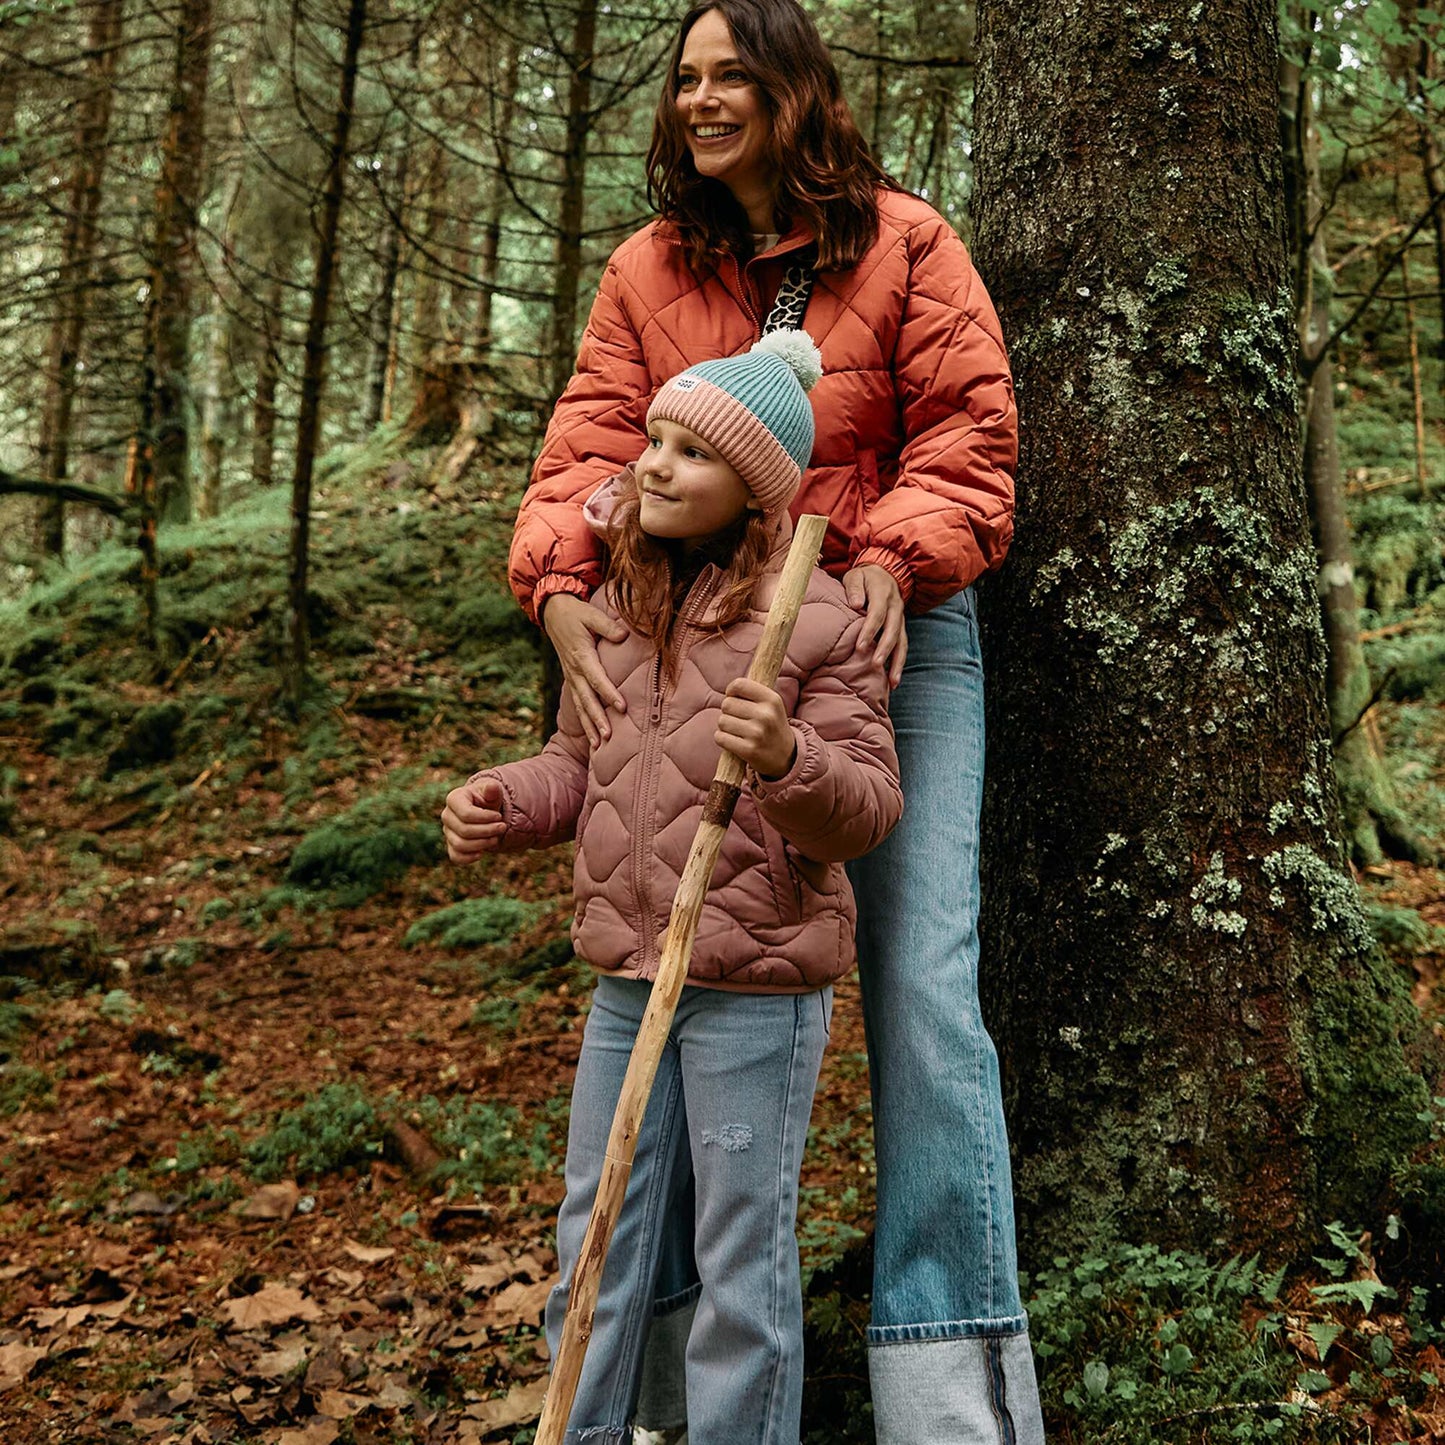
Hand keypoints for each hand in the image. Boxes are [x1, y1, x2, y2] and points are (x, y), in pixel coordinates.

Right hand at [441, 777, 506, 861]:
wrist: (485, 810)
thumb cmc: (488, 799)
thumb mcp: (493, 792)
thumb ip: (493, 790)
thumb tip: (492, 787)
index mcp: (454, 799)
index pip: (466, 814)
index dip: (485, 818)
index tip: (499, 816)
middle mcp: (447, 815)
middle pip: (464, 830)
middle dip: (487, 831)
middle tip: (503, 827)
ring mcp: (448, 832)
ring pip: (460, 845)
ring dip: (482, 844)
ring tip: (496, 838)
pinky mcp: (451, 845)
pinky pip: (455, 857)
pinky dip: (469, 858)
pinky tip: (482, 853)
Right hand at [543, 594, 627, 746]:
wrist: (554, 614)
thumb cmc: (576, 614)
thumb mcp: (591, 614)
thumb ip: (607, 626)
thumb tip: (623, 635)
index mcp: (581, 656)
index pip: (597, 678)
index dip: (609, 693)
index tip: (622, 707)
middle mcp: (574, 671)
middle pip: (587, 699)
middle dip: (597, 719)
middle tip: (608, 736)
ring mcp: (571, 678)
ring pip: (580, 706)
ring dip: (590, 726)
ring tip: (599, 746)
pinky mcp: (572, 681)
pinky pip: (578, 705)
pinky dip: (584, 722)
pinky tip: (593, 738)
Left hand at [716, 677, 796, 778]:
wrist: (786, 757)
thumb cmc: (771, 726)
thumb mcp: (770, 705)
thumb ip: (752, 692)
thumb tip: (730, 688)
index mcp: (772, 699)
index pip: (739, 684)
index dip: (731, 691)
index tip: (735, 699)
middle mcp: (766, 715)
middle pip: (726, 704)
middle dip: (728, 712)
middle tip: (739, 720)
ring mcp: (758, 733)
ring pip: (722, 721)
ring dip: (725, 727)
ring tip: (739, 731)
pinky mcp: (749, 750)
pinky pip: (720, 737)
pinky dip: (722, 739)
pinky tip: (734, 741)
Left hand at [843, 564, 907, 687]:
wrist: (886, 572)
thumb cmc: (865, 577)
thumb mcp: (856, 576)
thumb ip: (854, 588)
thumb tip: (854, 604)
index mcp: (883, 593)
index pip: (877, 614)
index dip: (869, 631)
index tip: (860, 647)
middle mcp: (896, 607)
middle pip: (892, 630)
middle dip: (885, 649)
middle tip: (875, 665)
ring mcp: (901, 618)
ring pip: (902, 642)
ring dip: (898, 662)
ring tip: (892, 682)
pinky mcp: (901, 627)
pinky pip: (903, 646)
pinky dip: (899, 663)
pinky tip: (894, 680)